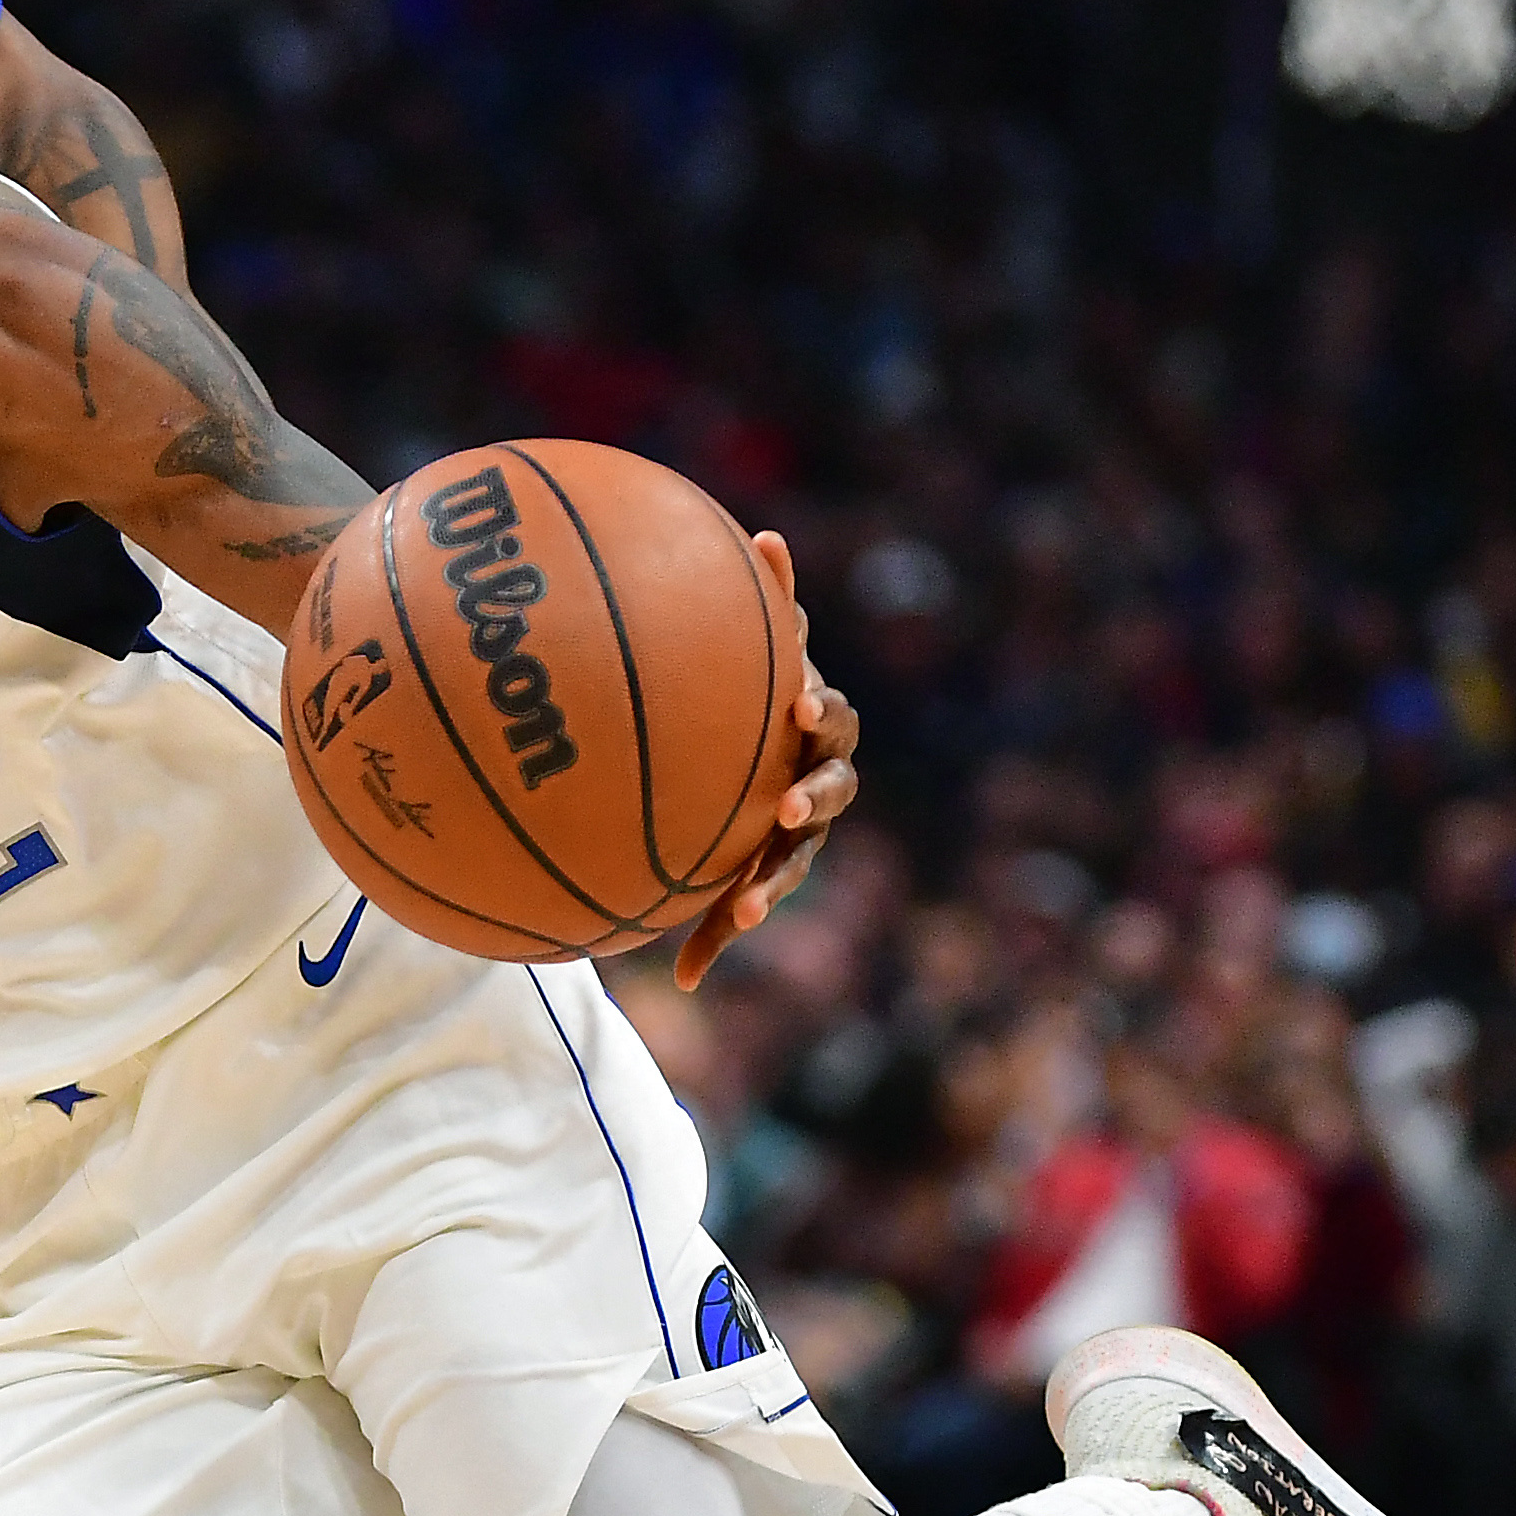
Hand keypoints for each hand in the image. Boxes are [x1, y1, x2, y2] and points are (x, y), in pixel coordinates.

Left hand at [666, 532, 861, 992]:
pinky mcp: (762, 881)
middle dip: (810, 800)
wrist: (750, 761)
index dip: (820, 714)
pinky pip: (738, 911)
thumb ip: (766, 603)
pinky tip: (685, 979)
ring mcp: (794, 841)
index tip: (798, 707)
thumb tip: (766, 535)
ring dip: (766, 885)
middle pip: (829, 794)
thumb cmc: (752, 701)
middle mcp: (817, 787)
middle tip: (786, 806)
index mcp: (816, 732)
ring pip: (790, 866)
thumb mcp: (757, 657)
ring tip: (741, 907)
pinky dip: (712, 944)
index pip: (829, 720)